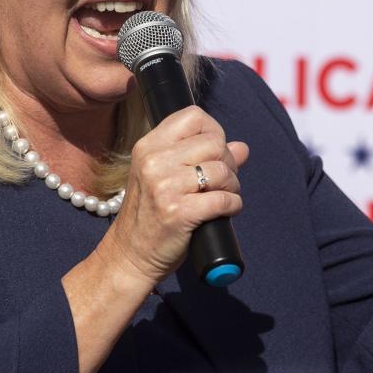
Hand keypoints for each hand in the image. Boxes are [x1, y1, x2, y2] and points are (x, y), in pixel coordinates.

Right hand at [103, 106, 248, 285]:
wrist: (131, 255)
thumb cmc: (150, 215)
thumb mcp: (166, 177)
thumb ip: (201, 157)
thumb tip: (242, 147)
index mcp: (149, 146)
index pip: (193, 116)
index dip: (214, 132)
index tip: (215, 152)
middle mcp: (154, 161)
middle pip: (214, 143)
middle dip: (228, 162)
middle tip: (222, 181)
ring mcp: (165, 187)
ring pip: (222, 170)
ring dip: (232, 185)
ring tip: (223, 196)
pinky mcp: (179, 212)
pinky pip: (224, 199)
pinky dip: (233, 205)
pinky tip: (225, 211)